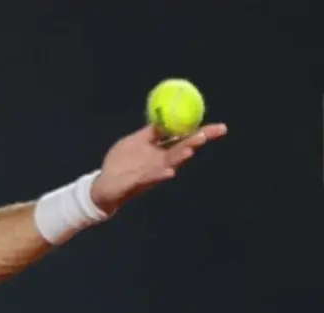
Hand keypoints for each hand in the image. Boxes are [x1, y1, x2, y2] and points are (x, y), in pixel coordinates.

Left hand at [89, 122, 227, 214]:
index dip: (203, 133)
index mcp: (162, 151)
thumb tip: (165, 116)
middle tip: (207, 135)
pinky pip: (150, 178)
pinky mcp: (137, 183)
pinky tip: (170, 171)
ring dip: (180, 157)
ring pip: (169, 164)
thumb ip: (151, 132)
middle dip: (194, 143)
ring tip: (191, 151)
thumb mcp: (135, 141)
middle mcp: (160, 162)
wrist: (103, 185)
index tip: (221, 128)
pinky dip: (160, 175)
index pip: (185, 139)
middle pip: (181, 150)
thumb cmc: (120, 163)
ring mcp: (150, 173)